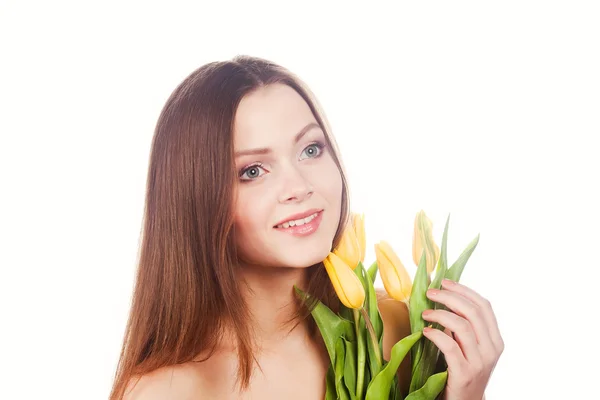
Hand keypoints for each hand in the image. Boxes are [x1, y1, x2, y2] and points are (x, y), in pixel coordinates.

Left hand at [421, 279, 503, 399]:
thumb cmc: (462, 371)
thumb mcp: (469, 348)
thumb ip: (463, 327)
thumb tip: (443, 297)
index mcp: (495, 340)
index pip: (484, 306)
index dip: (464, 290)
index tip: (445, 282)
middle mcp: (491, 350)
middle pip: (472, 312)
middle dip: (449, 297)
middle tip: (430, 292)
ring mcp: (479, 362)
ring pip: (462, 326)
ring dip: (440, 314)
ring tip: (424, 313)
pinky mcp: (464, 374)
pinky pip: (450, 346)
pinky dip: (436, 335)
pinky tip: (425, 331)